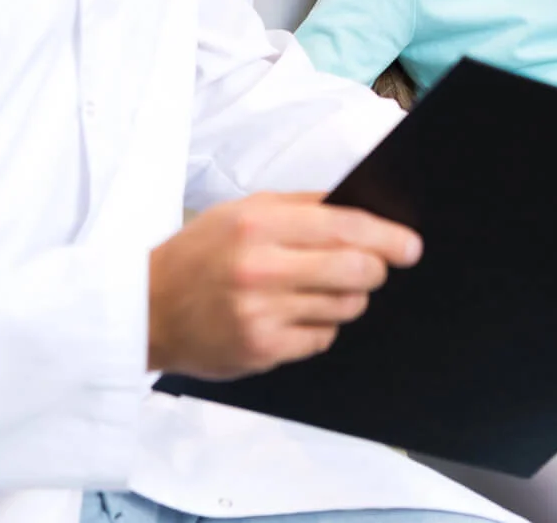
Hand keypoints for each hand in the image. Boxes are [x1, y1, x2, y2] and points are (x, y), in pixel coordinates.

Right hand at [146, 191, 421, 378]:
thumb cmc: (198, 255)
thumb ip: (300, 206)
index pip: (344, 227)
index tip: (410, 246)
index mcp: (258, 224)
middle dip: (375, 270)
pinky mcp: (261, 350)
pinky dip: (319, 327)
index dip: (387, 237)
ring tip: (320, 290)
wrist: (145, 309)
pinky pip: (321, 338)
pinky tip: (294, 315)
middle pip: (354, 270)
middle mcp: (260, 269)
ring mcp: (260, 314)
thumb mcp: (240, 211)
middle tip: (374, 269)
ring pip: (344, 307)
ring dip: (347, 298)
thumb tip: (362, 207)